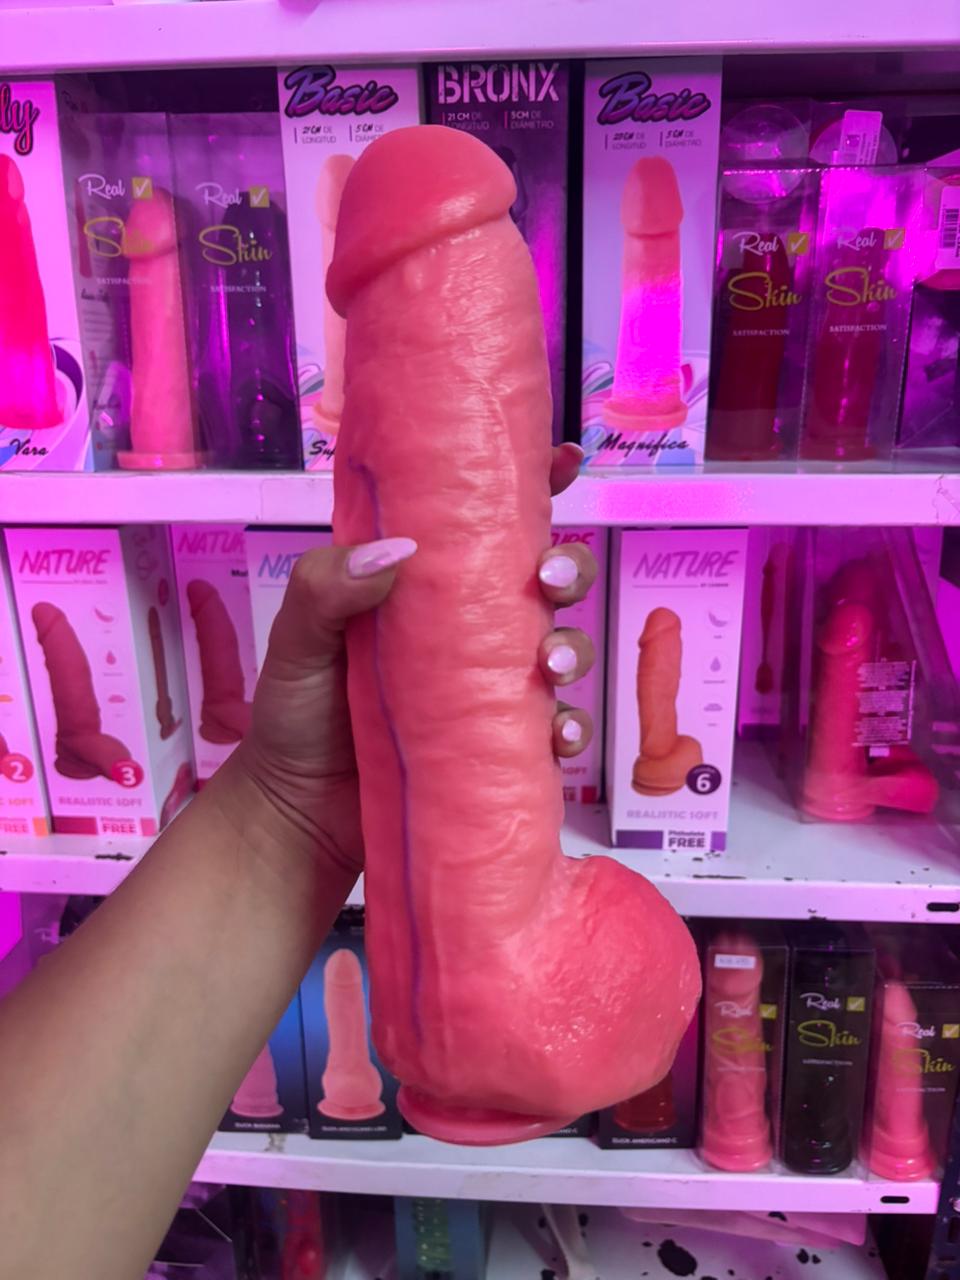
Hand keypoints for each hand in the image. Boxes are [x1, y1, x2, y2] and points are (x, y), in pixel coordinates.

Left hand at [232, 443, 595, 881]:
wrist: (296, 815)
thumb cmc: (294, 716)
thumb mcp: (296, 641)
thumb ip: (326, 589)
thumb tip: (397, 553)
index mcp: (420, 586)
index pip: (483, 523)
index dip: (532, 486)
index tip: (564, 462)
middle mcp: (465, 628)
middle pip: (542, 580)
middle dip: (568, 567)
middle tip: (550, 580)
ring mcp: (486, 687)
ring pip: (559, 648)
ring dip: (575, 646)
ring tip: (551, 664)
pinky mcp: (497, 743)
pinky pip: (551, 730)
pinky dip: (567, 730)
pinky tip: (556, 737)